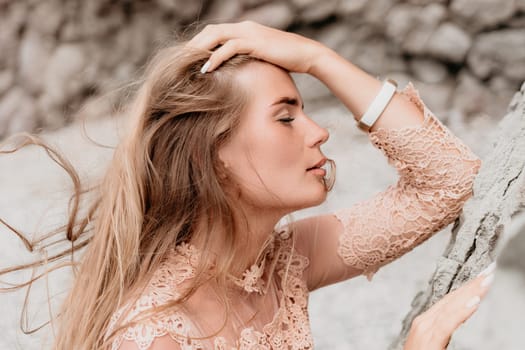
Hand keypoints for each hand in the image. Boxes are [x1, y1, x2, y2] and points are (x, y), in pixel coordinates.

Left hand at [186, 21, 328, 73]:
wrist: (309, 55)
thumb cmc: (289, 60)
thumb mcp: (264, 58)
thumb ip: (250, 60)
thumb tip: (239, 72)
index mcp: (246, 29)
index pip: (216, 32)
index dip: (201, 44)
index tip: (189, 59)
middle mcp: (245, 27)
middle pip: (211, 31)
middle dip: (194, 45)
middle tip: (181, 61)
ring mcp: (250, 32)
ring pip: (216, 35)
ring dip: (200, 50)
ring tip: (187, 65)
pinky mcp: (256, 42)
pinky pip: (229, 47)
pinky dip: (215, 57)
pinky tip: (206, 69)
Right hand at [404, 262, 495, 349]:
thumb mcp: (431, 343)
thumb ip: (442, 331)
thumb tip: (458, 320)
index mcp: (426, 322)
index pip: (450, 300)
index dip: (466, 288)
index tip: (482, 277)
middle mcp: (424, 321)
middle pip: (452, 299)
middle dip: (472, 285)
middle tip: (489, 271)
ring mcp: (425, 329)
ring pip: (452, 306)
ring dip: (471, 292)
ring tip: (486, 281)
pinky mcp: (429, 339)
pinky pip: (449, 323)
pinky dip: (462, 311)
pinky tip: (474, 302)